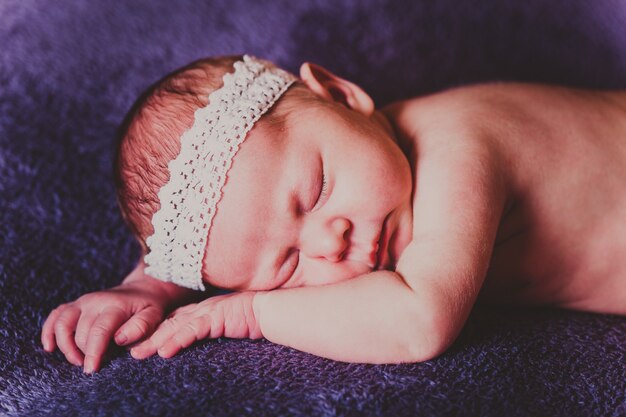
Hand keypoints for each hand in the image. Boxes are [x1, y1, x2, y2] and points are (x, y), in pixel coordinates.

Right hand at [41, 281, 170, 372]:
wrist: (143, 289)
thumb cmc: (149, 307)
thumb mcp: (153, 316)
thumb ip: (140, 327)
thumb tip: (120, 339)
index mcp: (115, 306)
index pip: (98, 331)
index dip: (93, 352)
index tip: (91, 370)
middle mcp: (95, 301)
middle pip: (80, 332)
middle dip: (85, 353)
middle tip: (95, 364)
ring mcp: (83, 302)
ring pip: (62, 324)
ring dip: (65, 346)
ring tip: (78, 360)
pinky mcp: (75, 304)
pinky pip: (55, 316)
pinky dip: (49, 332)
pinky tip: (50, 347)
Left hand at [131, 291, 261, 359]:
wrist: (271, 309)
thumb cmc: (254, 318)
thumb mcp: (229, 324)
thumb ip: (215, 329)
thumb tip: (207, 337)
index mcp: (204, 310)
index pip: (175, 320)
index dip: (157, 330)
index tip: (141, 341)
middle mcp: (202, 309)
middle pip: (169, 324)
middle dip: (149, 337)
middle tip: (130, 350)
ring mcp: (208, 312)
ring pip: (175, 327)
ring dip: (156, 341)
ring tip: (138, 354)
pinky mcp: (216, 318)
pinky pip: (192, 331)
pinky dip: (177, 340)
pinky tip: (165, 351)